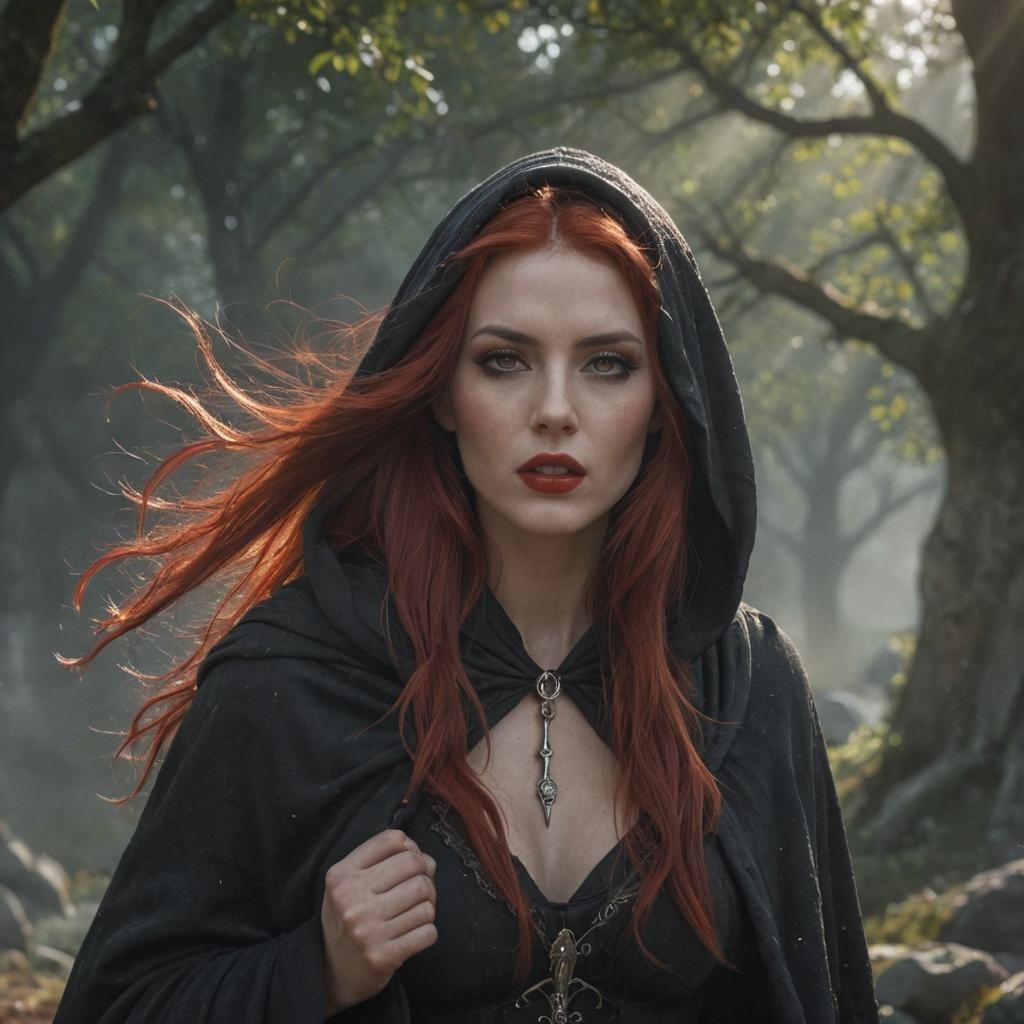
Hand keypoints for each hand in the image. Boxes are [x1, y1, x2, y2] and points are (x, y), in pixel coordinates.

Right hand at [321, 829, 437, 1013]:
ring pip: (426, 899)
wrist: (332, 974)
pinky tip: (412, 934)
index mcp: (341, 875)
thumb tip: (424, 857)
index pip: (393, 840)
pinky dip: (427, 931)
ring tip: (413, 913)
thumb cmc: (348, 919)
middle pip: (415, 865)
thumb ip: (380, 859)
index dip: (411, 848)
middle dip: (426, 875)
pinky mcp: (383, 956)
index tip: (409, 864)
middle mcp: (351, 900)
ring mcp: (367, 930)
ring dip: (428, 906)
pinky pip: (428, 931)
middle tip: (419, 890)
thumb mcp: (347, 883)